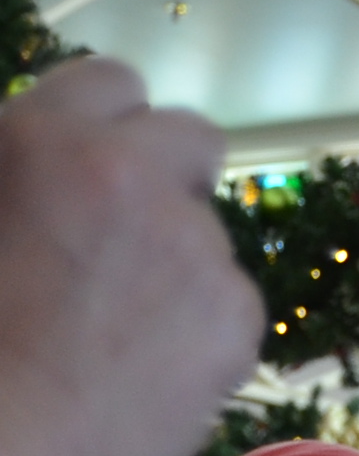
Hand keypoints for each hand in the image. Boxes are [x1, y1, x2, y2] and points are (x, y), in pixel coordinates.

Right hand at [0, 57, 260, 455]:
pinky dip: (197, 330)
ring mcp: (194, 244)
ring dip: (173, 264)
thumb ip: (22, 179)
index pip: (111, 82)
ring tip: (107, 332)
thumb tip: (47, 172)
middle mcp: (129, 175)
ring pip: (206, 235)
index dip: (105, 127)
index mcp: (40, 142)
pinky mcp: (238, 315)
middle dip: (167, 174)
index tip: (94, 168)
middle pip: (191, 136)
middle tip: (124, 237)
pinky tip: (139, 373)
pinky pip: (227, 305)